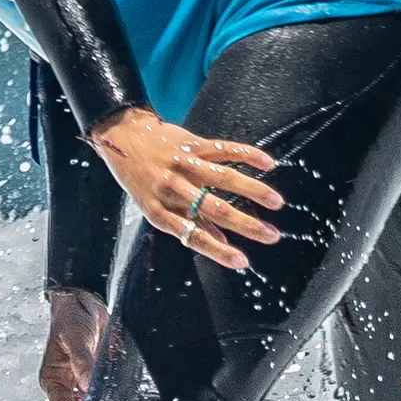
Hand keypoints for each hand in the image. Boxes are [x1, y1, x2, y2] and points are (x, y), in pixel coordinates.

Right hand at [39, 288, 107, 400]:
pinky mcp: (97, 376)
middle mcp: (67, 383)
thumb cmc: (70, 319)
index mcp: (53, 378)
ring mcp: (83, 381)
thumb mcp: (75, 338)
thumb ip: (82, 362)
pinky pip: (104, 391)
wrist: (85, 304)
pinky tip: (117, 393)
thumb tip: (87, 383)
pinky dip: (111, 393)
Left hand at [88, 107, 282, 269]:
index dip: (218, 250)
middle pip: (213, 209)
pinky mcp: (192, 144)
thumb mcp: (154, 207)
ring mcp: (183, 164)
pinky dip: (248, 156)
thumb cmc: (141, 179)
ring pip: (223, 179)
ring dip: (253, 191)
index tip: (243, 261)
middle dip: (245, 225)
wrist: (123, 138)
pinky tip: (269, 164)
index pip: (192, 236)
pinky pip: (224, 149)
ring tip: (276, 202)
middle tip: (272, 236)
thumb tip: (223, 245)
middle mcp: (172, 189)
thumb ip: (188, 225)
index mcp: (160, 211)